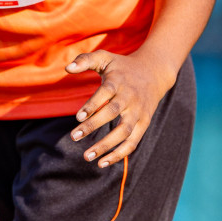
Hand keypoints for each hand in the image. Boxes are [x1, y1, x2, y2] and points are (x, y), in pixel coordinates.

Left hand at [64, 50, 175, 167]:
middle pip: (112, 113)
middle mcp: (129, 98)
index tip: (77, 118)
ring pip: (124, 132)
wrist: (154, 71)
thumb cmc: (122, 66)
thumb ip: (85, 60)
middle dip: (93, 126)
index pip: (105, 94)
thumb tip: (67, 68)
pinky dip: (119, 154)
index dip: (92, 106)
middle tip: (73, 137)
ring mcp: (138, 112)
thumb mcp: (104, 57)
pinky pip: (133, 142)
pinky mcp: (144, 123)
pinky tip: (102, 163)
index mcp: (118, 82)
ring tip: (87, 156)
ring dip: (106, 146)